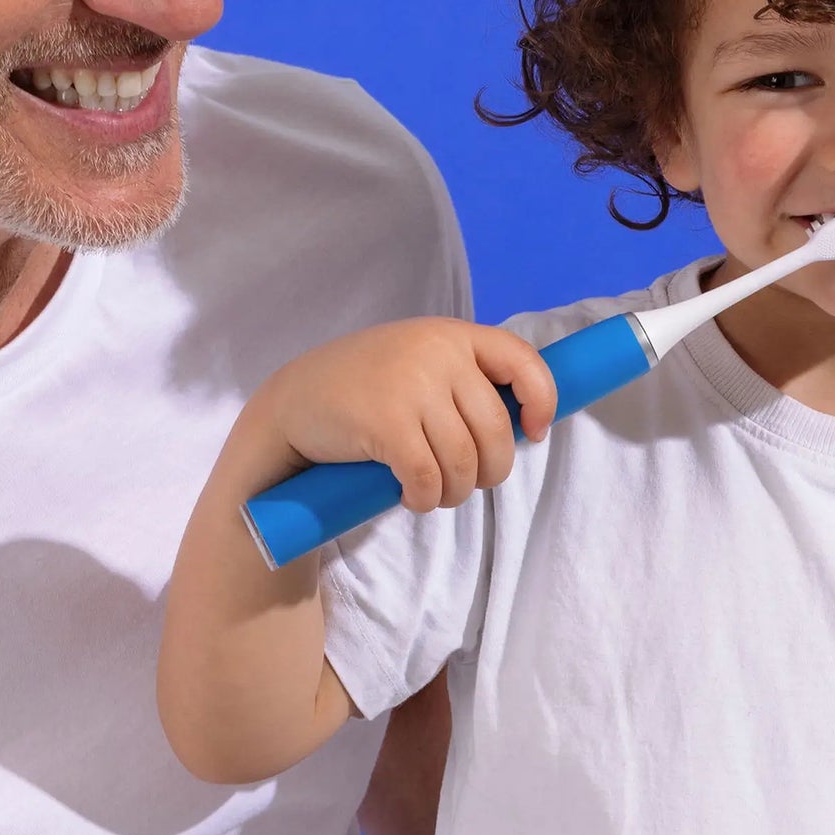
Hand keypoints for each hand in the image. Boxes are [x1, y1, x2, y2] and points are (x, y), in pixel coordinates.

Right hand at [264, 318, 556, 512]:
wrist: (293, 402)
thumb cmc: (365, 388)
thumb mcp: (417, 360)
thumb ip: (462, 376)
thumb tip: (521, 422)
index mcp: (452, 335)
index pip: (523, 362)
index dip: (541, 401)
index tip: (534, 433)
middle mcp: (437, 353)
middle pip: (497, 430)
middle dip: (491, 471)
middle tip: (468, 483)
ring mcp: (412, 387)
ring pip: (465, 461)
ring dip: (457, 492)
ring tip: (438, 494)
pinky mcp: (387, 424)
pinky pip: (429, 478)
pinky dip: (427, 499)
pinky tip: (413, 498)